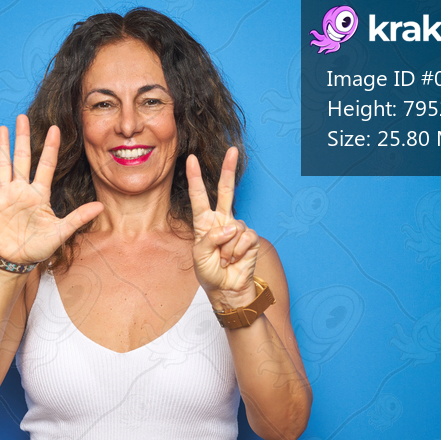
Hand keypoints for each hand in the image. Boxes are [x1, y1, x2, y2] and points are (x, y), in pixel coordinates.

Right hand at [0, 115, 103, 264]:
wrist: (17, 260)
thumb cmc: (39, 245)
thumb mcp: (61, 232)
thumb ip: (79, 218)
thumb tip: (101, 207)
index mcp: (39, 194)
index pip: (45, 166)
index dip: (50, 148)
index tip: (55, 129)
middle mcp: (21, 190)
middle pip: (21, 159)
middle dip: (22, 139)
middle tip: (22, 117)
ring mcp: (5, 196)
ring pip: (2, 167)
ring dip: (2, 148)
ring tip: (2, 129)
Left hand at [186, 147, 259, 307]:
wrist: (227, 289)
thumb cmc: (209, 272)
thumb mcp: (199, 256)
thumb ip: (210, 239)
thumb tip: (229, 228)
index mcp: (204, 222)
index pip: (199, 196)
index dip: (195, 178)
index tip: (190, 159)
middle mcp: (221, 221)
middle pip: (227, 191)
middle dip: (229, 170)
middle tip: (232, 150)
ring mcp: (237, 229)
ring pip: (234, 226)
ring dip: (227, 247)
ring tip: (224, 259)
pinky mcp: (250, 239)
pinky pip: (245, 238)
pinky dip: (238, 251)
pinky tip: (235, 259)